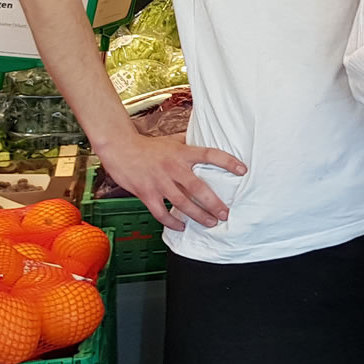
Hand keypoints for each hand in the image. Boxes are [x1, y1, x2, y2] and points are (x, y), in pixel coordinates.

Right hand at [95, 129, 246, 231]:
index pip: (210, 155)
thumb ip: (188, 142)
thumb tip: (205, 136)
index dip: (228, 162)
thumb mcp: (172, 140)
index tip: (243, 170)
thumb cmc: (148, 145)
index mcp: (182, 153)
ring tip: (211, 223)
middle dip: (214, 203)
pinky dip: (172, 222)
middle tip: (226, 213)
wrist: (120, 148)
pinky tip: (181, 227)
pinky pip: (161, 213)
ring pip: (182, 203)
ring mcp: (160, 182)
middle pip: (198, 188)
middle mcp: (173, 168)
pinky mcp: (146, 194)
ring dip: (198, 215)